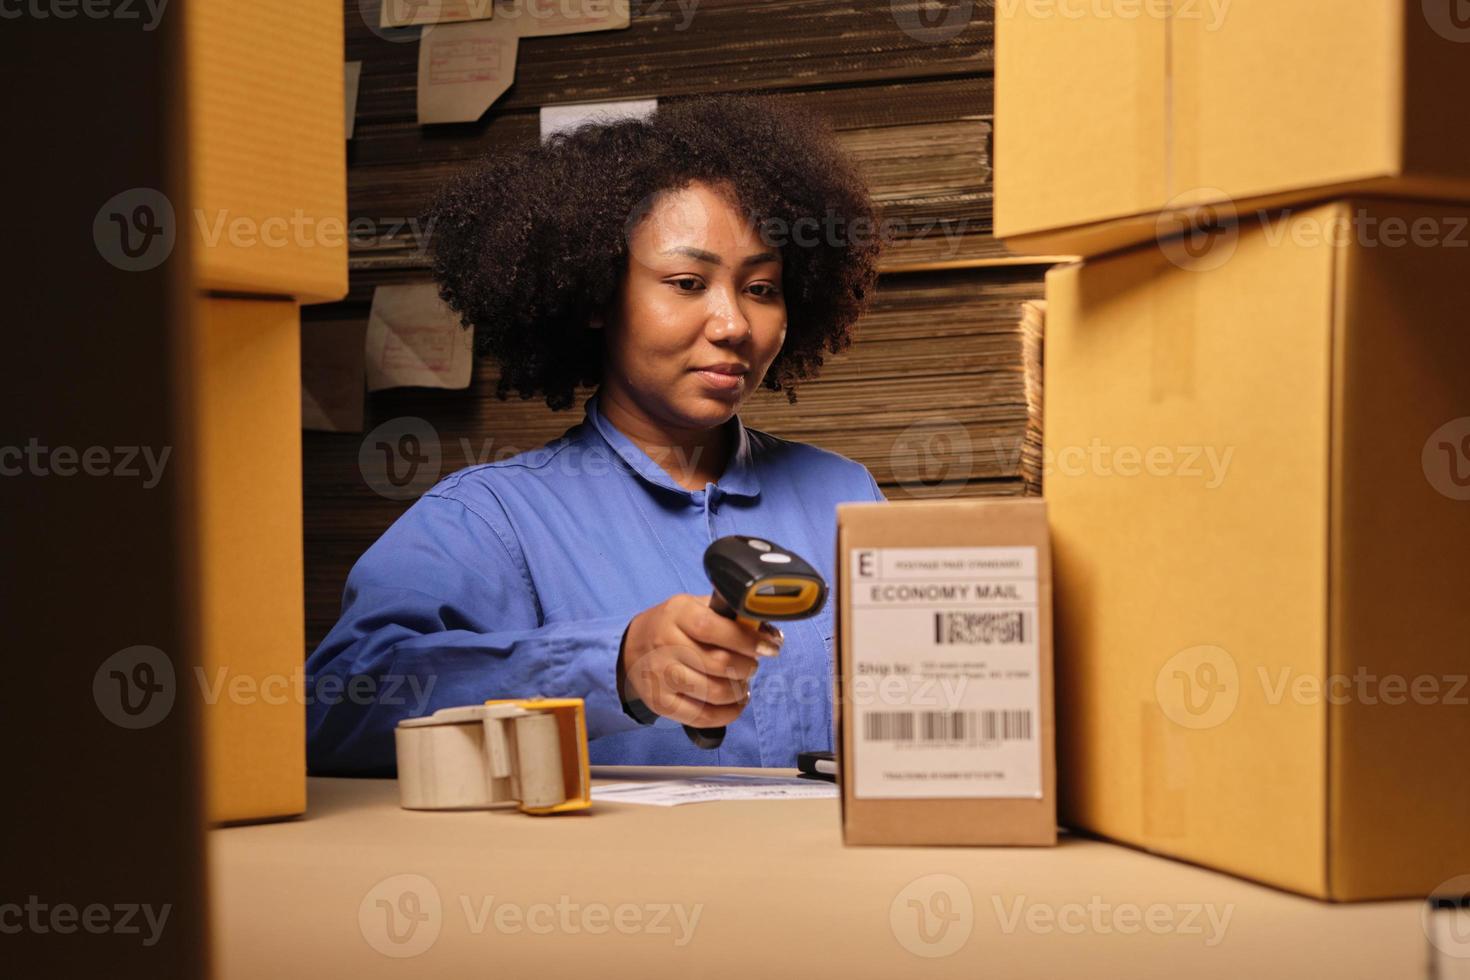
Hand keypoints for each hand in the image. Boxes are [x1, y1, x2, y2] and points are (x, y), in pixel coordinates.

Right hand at [617, 592, 782, 728]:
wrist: (630, 649)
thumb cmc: (673, 626)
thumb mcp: (694, 607)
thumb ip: (728, 615)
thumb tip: (768, 631)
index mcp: (677, 614)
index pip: (714, 627)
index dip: (747, 639)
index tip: (770, 646)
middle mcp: (666, 645)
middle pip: (719, 663)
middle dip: (747, 666)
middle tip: (752, 664)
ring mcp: (661, 676)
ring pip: (714, 692)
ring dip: (739, 690)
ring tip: (742, 683)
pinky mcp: (662, 703)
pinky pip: (702, 716)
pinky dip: (728, 713)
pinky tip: (735, 703)